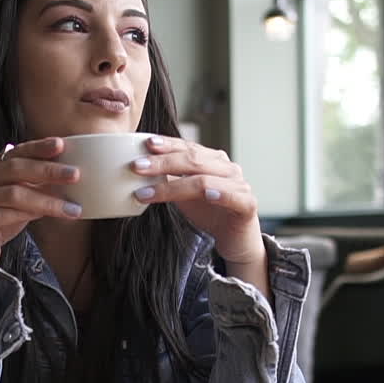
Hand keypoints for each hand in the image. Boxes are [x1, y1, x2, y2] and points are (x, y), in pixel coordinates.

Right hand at [0, 137, 81, 273]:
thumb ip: (37, 185)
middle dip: (48, 170)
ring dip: (46, 200)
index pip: (17, 151)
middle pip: (16, 168)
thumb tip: (69, 175)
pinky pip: (3, 214)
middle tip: (74, 174)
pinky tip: (45, 217)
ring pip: (14, 193)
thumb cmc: (0, 221)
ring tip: (71, 208)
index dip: (39, 147)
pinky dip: (26, 215)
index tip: (61, 145)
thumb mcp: (22, 199)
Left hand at [131, 136, 265, 265]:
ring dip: (174, 187)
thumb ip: (168, 180)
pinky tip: (207, 194)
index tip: (145, 144)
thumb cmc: (210, 212)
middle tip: (136, 168)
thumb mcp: (184, 194)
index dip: (167, 144)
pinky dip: (221, 193)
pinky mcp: (247, 204)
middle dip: (162, 163)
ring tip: (148, 193)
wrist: (235, 238)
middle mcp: (226, 167)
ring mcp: (239, 184)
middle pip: (193, 160)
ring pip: (205, 180)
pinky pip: (234, 196)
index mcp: (212, 160)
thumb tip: (138, 171)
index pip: (187, 147)